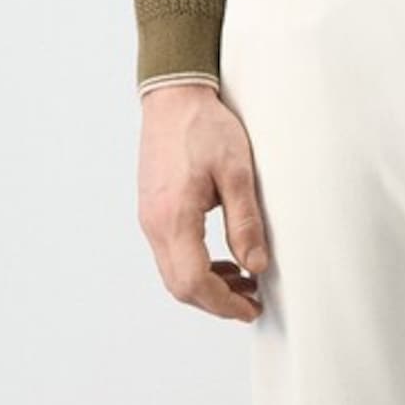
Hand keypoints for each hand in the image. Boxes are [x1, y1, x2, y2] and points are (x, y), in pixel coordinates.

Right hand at [138, 81, 270, 320]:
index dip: (224, 304)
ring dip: (207, 286)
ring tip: (244, 282)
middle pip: (180, 286)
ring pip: (173, 273)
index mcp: (173, 217)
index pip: (194, 282)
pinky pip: (170, 254)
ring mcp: (149, 218)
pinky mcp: (152, 211)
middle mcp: (154, 224)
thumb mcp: (237, 172)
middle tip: (251, 303)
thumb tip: (256, 266)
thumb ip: (245, 223)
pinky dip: (196, 267)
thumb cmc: (204, 126)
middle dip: (216, 302)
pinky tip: (223, 260)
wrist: (174, 96)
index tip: (250, 308)